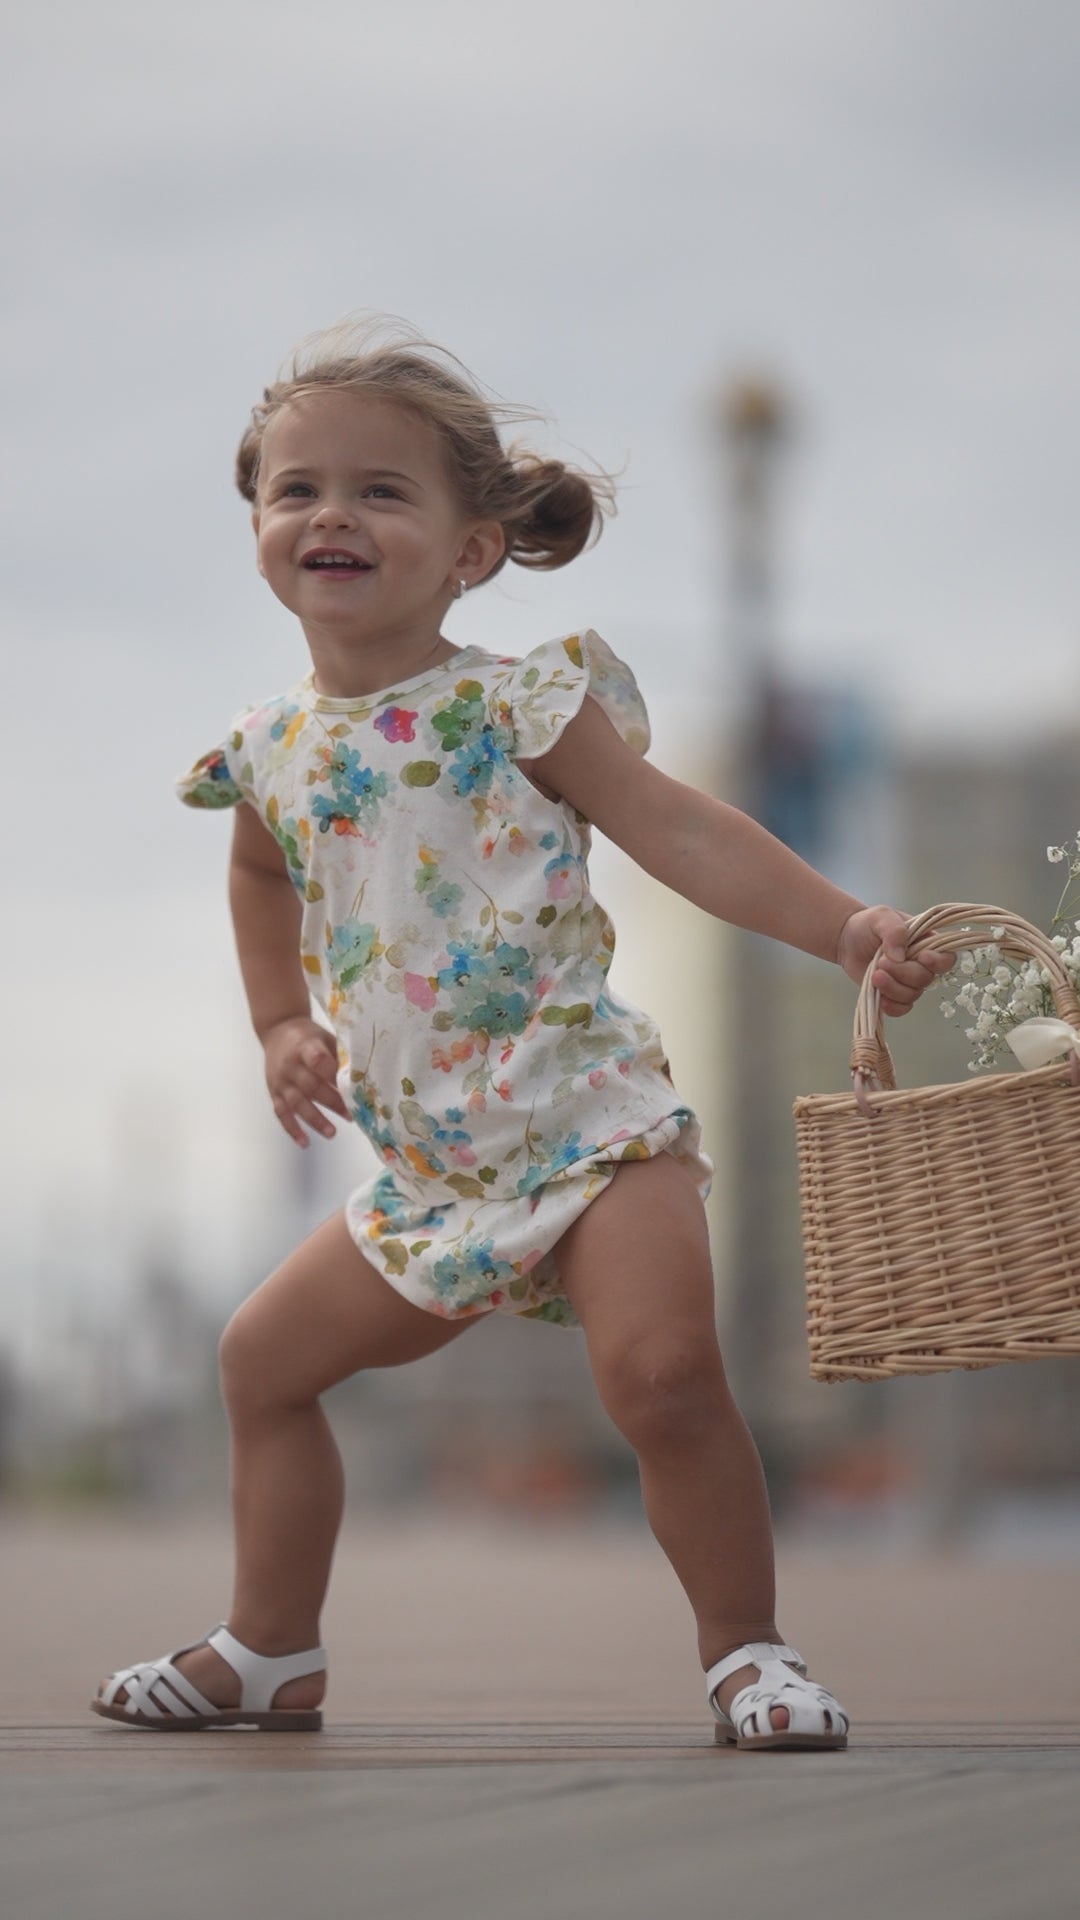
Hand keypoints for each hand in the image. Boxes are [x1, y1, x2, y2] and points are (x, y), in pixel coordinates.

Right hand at [261, 1015, 350, 1145]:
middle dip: (332, 1102)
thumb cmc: (308, 1036)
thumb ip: (339, 1055)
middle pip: (310, 1086)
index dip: (332, 1073)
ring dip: (315, 1120)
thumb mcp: (324, 1037)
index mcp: (305, 1047)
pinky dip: (292, 1129)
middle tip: (351, 1115)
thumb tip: (363, 1075)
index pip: (317, 1060)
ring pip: (297, 1103)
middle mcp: (290, 1065)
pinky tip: (304, 1143)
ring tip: (332, 1133)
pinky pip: (281, 1113)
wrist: (277, 1031)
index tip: (349, 1086)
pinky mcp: (274, 1092)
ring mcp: (280, 1081)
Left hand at [836, 906, 955, 1016]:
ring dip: (893, 988)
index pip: (946, 958)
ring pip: (912, 995)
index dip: (938, 962)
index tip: (920, 957)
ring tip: (875, 975)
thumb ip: (894, 931)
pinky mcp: (894, 994)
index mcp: (926, 943)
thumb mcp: (882, 917)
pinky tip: (880, 998)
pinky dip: (892, 1006)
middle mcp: (921, 964)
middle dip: (903, 973)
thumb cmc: (868, 925)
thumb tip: (900, 956)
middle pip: (926, 979)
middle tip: (881, 961)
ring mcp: (908, 981)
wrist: (846, 940)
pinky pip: (902, 1008)